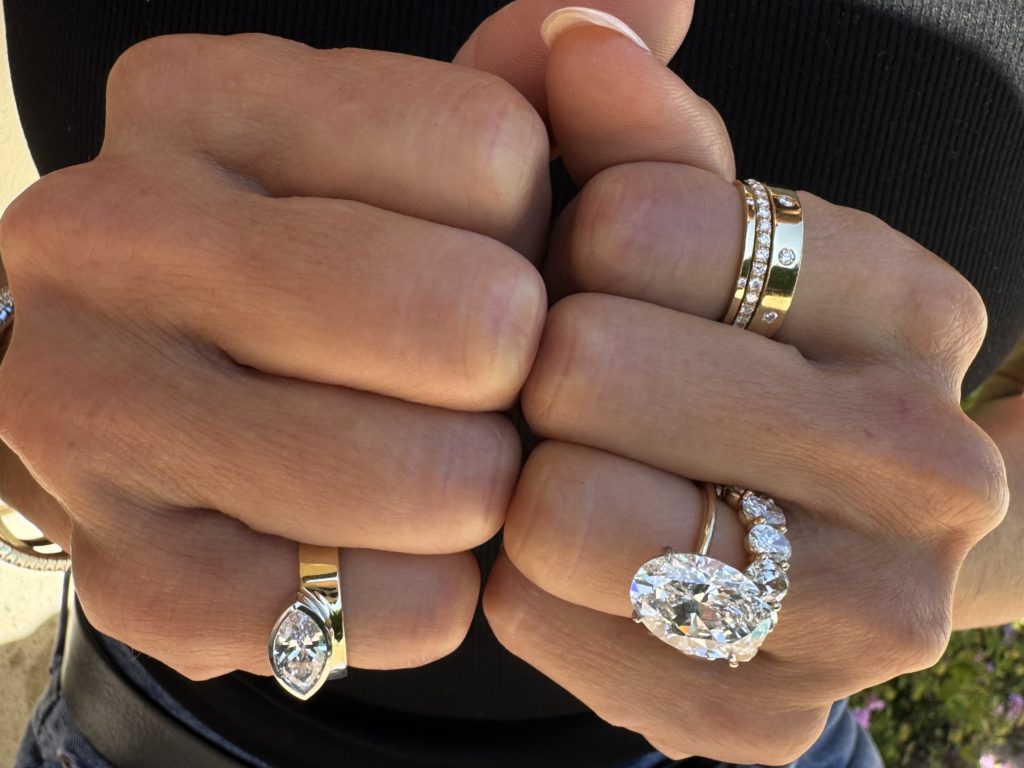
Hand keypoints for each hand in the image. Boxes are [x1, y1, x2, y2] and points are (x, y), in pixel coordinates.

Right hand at [0, 32, 550, 678]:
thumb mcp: (426, 155)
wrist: (181, 420)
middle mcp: (102, 237)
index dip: (532, 231)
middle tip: (474, 383)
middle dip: (517, 370)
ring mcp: (85, 414)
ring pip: (434, 478)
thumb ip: (534, 81)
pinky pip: (384, 609)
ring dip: (481, 488)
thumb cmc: (339, 271)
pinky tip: (384, 547)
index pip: (496, 154)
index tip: (476, 254)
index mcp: (194, 97)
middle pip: (470, 322)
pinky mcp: (132, 580)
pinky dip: (429, 593)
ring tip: (436, 465)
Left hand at [482, 14, 1008, 763]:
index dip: (575, 241)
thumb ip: (634, 124)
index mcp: (915, 308)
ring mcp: (866, 615)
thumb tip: (576, 33)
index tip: (594, 274)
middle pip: (596, 367)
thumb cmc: (717, 355)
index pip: (653, 219)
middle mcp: (927, 468)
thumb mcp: (686, 224)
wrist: (794, 535)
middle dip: (540, 364)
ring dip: (522, 477)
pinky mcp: (768, 720)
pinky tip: (570, 562)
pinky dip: (523, 586)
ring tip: (560, 469)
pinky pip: (548, 626)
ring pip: (570, 513)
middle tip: (560, 384)